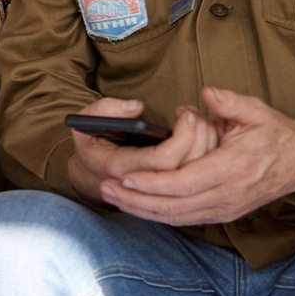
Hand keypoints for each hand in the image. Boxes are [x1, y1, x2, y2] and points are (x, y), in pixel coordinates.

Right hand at [64, 96, 219, 206]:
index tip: (186, 116)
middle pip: (185, 168)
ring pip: (195, 173)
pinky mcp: (168, 186)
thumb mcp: (88, 120)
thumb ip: (106, 109)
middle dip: (199, 138)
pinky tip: (202, 133)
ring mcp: (157, 187)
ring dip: (206, 144)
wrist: (91, 168)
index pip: (163, 160)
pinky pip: (195, 175)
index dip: (182, 138)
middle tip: (194, 114)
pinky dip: (206, 152)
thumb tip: (136, 107)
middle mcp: (141, 182)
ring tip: (197, 120)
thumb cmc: (92, 140)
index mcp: (119, 166)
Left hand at [94, 88, 294, 226]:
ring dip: (141, 209)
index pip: (185, 183)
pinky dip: (157, 214)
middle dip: (136, 199)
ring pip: (176, 217)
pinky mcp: (223, 214)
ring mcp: (226, 208)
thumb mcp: (256, 111)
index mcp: (234, 168)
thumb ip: (229, 102)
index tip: (125, 176)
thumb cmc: (275, 134)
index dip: (153, 183)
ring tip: (112, 196)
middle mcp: (228, 194)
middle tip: (105, 187)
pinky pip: (185, 219)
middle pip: (174, 206)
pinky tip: (136, 204)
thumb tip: (206, 94)